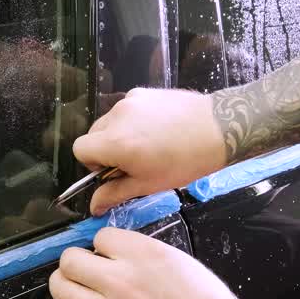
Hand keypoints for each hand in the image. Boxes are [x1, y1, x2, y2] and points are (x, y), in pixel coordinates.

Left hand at [48, 227, 258, 298]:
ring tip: (70, 285)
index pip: (100, 237)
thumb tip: (110, 249)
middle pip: (70, 261)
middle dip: (74, 260)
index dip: (103, 244)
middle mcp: (123, 281)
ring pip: (62, 290)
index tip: (108, 253)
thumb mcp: (176, 258)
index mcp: (143, 255)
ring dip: (62, 284)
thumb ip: (140, 251)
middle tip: (82, 266)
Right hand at [73, 88, 226, 214]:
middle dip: (105, 150)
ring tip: (149, 145)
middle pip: (93, 134)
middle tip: (133, 162)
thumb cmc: (185, 161)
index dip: (93, 164)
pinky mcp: (143, 92)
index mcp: (115, 142)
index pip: (80, 150)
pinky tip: (158, 129)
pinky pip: (127, 109)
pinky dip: (133, 120)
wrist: (219, 128)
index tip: (114, 171)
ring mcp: (130, 101)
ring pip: (110, 122)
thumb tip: (94, 206)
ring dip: (119, 135)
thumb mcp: (148, 184)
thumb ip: (115, 193)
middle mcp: (117, 116)